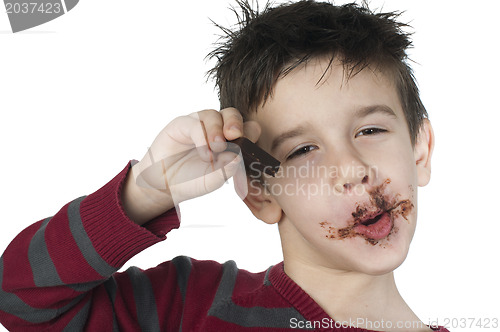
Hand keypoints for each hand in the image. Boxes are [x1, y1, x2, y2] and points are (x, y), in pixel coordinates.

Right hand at [122, 108, 260, 223]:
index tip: (248, 148)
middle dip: (236, 123)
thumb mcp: (212, 181)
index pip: (247, 129)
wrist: (164, 185)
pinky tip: (205, 154)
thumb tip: (237, 157)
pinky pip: (195, 123)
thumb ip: (225, 171)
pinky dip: (202, 137)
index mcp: (230, 141)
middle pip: (232, 114)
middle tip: (235, 136)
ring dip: (217, 131)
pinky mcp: (182, 124)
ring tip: (216, 150)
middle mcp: (216, 129)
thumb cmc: (191, 180)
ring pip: (214, 115)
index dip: (250, 134)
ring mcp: (199, 125)